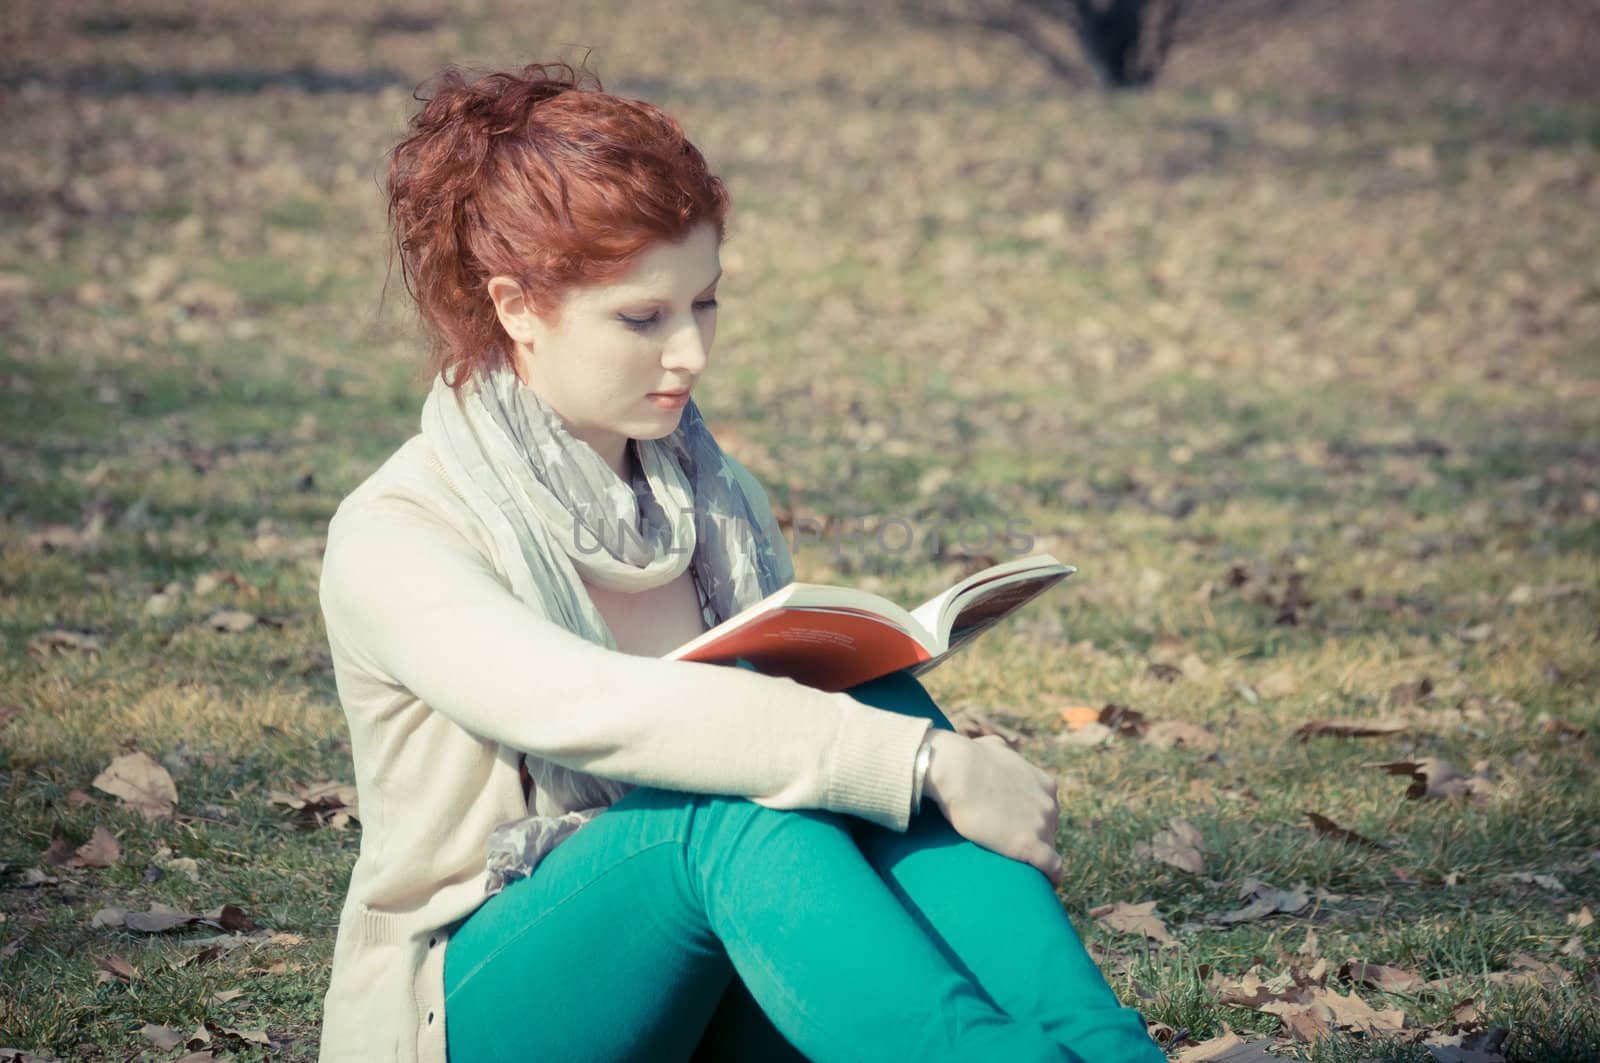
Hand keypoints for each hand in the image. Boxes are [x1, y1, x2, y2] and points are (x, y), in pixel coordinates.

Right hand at [922, 731, 1063, 886]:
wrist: (958, 771)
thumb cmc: (969, 758)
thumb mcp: (993, 746)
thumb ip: (1002, 752)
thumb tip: (993, 748)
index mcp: (1045, 785)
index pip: (1045, 811)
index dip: (1031, 821)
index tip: (1018, 829)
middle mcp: (1049, 805)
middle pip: (1048, 830)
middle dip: (1033, 838)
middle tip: (1009, 847)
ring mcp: (1042, 826)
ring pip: (1048, 849)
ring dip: (1037, 858)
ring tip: (1021, 869)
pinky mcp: (1031, 847)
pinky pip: (1052, 868)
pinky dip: (1051, 877)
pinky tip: (1046, 885)